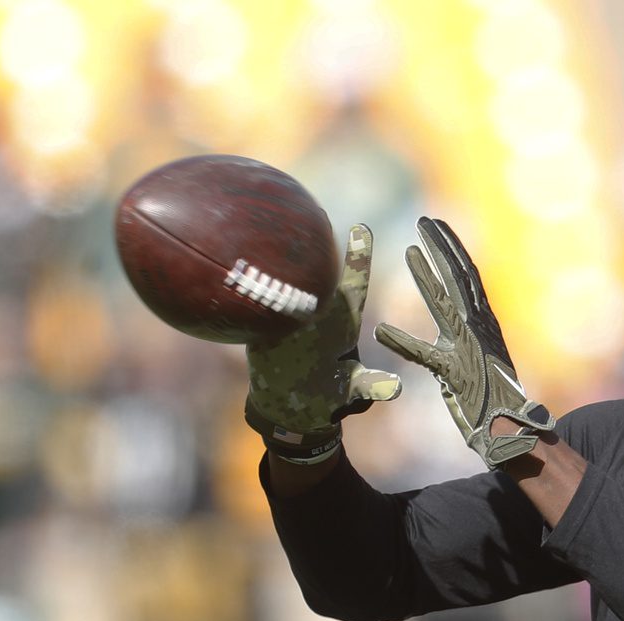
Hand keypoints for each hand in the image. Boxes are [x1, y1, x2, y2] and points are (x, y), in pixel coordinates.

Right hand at [245, 223, 400, 462]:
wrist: (292, 404)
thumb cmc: (329, 393)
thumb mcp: (353, 391)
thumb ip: (371, 385)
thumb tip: (394, 388)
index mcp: (342, 322)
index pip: (353, 284)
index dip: (357, 257)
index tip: (362, 227)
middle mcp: (316, 312)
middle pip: (315, 274)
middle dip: (315, 246)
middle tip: (313, 214)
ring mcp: (289, 317)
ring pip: (284, 285)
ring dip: (277, 265)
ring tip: (267, 233)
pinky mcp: (266, 328)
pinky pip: (257, 305)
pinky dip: (246, 288)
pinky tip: (229, 264)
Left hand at [374, 217, 554, 468]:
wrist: (511, 430)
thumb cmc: (490, 397)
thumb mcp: (473, 358)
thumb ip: (459, 338)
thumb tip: (457, 320)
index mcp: (483, 323)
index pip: (467, 276)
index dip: (451, 248)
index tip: (434, 225)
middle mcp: (481, 329)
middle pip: (462, 278)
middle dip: (443, 246)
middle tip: (424, 219)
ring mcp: (471, 349)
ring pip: (450, 303)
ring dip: (429, 275)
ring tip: (411, 248)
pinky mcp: (458, 374)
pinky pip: (427, 356)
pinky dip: (403, 344)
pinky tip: (380, 332)